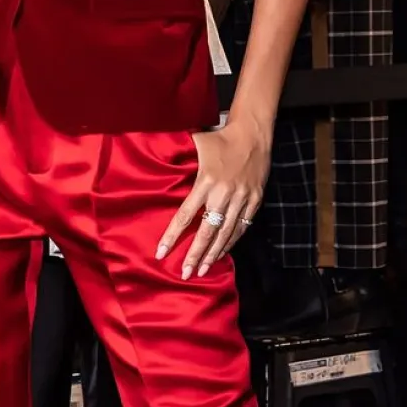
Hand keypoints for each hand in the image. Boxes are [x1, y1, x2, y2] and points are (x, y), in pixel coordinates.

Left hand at [155, 119, 269, 280]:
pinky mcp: (255, 200)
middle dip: (195, 254)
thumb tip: (152, 157)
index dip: (172, 236)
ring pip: (226, 233)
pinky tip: (221, 254)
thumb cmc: (220, 139)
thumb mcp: (195, 144)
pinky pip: (242, 227)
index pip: (185, 215)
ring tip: (202, 270)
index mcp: (205, 181)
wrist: (253, 134)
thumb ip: (176, 155)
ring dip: (213, 254)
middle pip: (207, 231)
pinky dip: (231, 242)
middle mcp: (223, 193)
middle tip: (185, 273)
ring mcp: (241, 198)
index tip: (161, 253)